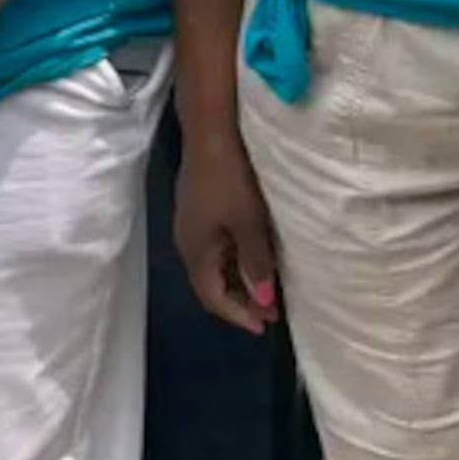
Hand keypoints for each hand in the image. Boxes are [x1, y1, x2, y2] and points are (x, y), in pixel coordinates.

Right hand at [173, 127, 279, 333]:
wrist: (210, 133)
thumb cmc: (231, 180)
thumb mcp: (250, 225)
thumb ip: (256, 264)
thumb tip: (263, 301)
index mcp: (196, 253)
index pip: (213, 298)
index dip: (239, 315)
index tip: (265, 326)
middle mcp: (187, 243)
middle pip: (210, 284)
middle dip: (240, 301)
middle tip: (271, 310)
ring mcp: (190, 225)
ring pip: (213, 266)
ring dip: (237, 280)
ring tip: (266, 286)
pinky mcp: (196, 209)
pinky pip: (214, 248)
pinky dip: (233, 260)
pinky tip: (252, 254)